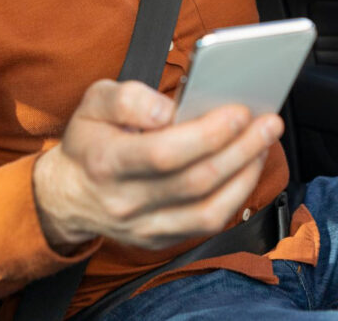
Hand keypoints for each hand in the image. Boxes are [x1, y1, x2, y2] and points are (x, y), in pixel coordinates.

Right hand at [32, 80, 282, 252]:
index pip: (163, 153)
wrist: (69, 194)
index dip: (207, 134)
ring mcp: (144, 227)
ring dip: (246, 174)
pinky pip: (206, 224)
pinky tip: (248, 166)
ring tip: (265, 142)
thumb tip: (165, 110)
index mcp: (105, 161)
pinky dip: (236, 195)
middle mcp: (125, 201)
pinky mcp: (160, 240)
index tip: (238, 110)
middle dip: (240, 149)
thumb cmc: (90, 138)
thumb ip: (127, 98)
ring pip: (207, 210)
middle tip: (268, 122)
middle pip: (195, 181)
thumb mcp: (94, 102)